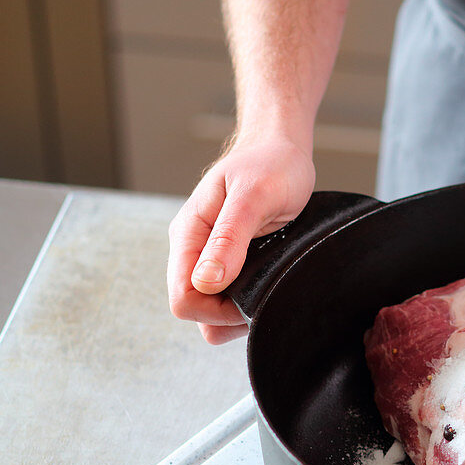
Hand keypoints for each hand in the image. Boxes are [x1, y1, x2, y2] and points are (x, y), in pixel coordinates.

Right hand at [167, 135, 313, 343]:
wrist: (281, 149)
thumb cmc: (271, 165)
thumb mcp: (254, 196)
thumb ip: (229, 238)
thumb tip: (205, 282)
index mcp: (189, 235)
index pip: (183, 299)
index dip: (216, 311)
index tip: (252, 296)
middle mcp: (194, 251)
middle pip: (196, 311)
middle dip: (229, 315)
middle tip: (268, 292)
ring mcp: (211, 258)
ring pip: (212, 310)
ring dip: (240, 311)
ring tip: (271, 286)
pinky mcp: (231, 261)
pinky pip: (229, 298)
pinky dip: (249, 301)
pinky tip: (271, 284)